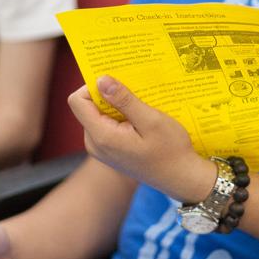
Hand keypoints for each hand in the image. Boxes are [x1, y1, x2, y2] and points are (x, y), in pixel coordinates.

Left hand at [67, 76, 210, 201]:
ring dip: (117, 107)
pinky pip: (106, 126)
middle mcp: (94, 144)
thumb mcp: (151, 120)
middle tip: (135, 94)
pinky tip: (141, 120)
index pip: (78, 101)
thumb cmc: (170, 150)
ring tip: (141, 108)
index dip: (94, 87)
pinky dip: (120, 118)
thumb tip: (101, 79)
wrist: (181, 178)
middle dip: (108, 96)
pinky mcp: (109, 151)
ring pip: (98, 116)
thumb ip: (124, 100)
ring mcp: (101, 149)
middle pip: (87, 107)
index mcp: (101, 136)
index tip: (118, 84)